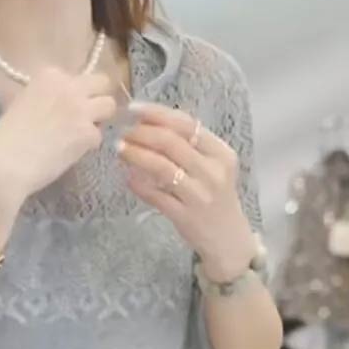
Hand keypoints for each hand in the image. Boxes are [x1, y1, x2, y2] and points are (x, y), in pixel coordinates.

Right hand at [0, 68, 118, 203]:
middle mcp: (68, 86)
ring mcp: (80, 108)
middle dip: (97, 99)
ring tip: (82, 134)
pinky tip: (70, 153)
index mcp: (49, 76)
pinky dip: (88, 146)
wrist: (4, 165)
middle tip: (86, 117)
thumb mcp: (20, 103)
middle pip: (102, 83)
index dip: (76, 94)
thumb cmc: (4, 138)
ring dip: (99, 119)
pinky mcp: (87, 132)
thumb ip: (44, 97)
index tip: (66, 108)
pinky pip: (99, 136)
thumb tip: (55, 105)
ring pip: (109, 106)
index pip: (78, 77)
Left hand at [117, 102, 254, 281]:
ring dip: (135, 155)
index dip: (156, 114)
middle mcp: (213, 171)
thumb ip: (188, 146)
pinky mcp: (185, 216)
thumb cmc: (214, 196)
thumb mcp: (211, 166)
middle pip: (171, 142)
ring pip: (161, 167)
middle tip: (123, 132)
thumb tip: (148, 122)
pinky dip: (138, 184)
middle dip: (141, 133)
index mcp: (221, 153)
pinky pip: (155, 195)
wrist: (228, 239)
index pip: (186, 124)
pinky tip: (127, 178)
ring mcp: (200, 195)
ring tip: (119, 149)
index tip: (133, 109)